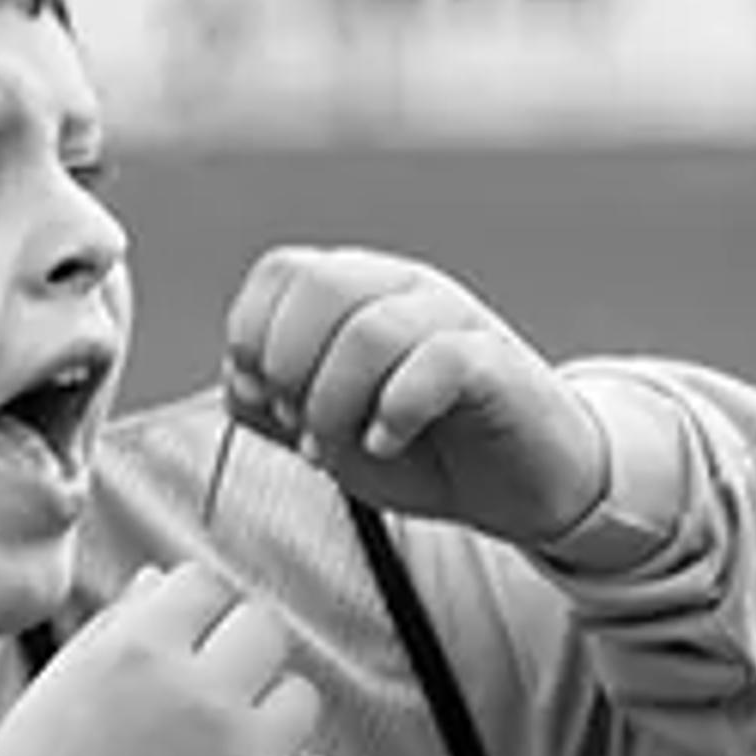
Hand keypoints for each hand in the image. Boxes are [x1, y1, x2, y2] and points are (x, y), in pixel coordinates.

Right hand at [0, 558, 346, 755]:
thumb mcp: (49, 697)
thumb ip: (110, 630)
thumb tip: (161, 583)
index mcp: (136, 652)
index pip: (205, 584)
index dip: (188, 615)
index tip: (173, 650)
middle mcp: (199, 695)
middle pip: (265, 628)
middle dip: (235, 656)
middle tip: (198, 701)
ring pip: (301, 701)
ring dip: (266, 720)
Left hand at [219, 244, 606, 547]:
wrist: (514, 483)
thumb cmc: (417, 447)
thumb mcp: (321, 429)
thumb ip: (267, 402)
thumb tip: (240, 379)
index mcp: (355, 294)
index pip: (281, 272)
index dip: (253, 335)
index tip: (267, 398)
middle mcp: (403, 290)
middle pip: (318, 283)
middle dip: (289, 366)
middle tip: (302, 425)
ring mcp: (453, 318)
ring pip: (369, 329)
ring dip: (334, 403)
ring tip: (344, 445)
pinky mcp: (496, 362)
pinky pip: (438, 362)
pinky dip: (395, 412)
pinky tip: (386, 443)